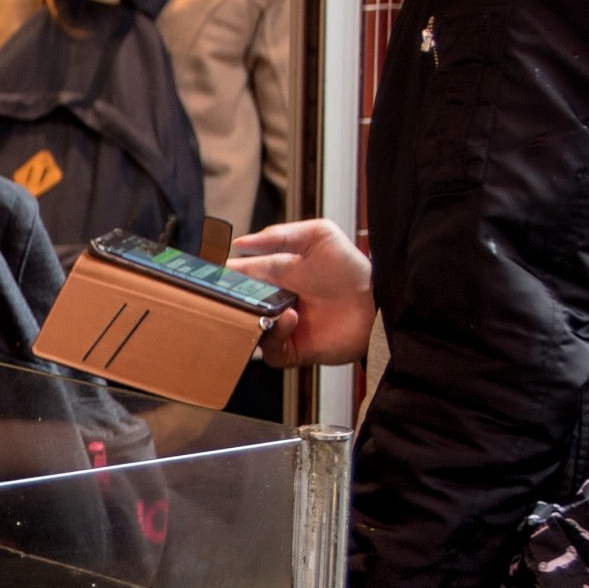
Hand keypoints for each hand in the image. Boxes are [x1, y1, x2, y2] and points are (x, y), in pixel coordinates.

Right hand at [231, 219, 376, 367]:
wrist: (377, 302)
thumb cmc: (352, 268)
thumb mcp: (319, 236)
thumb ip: (280, 235)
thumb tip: (240, 243)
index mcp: (273, 275)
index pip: (237, 277)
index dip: (223, 278)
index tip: (211, 276)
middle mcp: (273, 302)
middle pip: (237, 306)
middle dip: (230, 303)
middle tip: (232, 296)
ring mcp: (282, 327)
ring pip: (247, 331)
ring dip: (251, 320)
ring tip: (267, 308)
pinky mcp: (294, 350)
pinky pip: (270, 352)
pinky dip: (274, 338)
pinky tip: (290, 319)